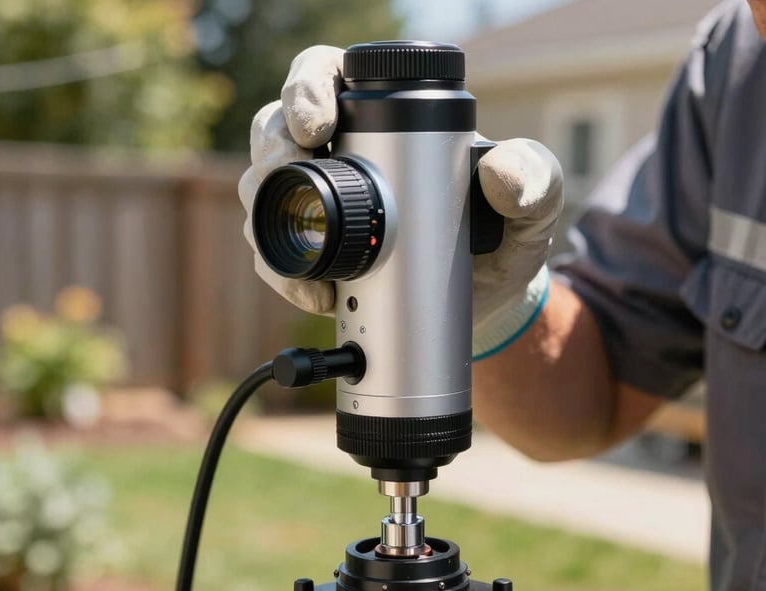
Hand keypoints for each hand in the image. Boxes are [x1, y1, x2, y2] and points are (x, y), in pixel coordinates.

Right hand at [238, 45, 563, 355]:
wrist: (484, 305)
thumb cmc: (506, 241)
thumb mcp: (535, 206)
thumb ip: (535, 178)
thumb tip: (500, 172)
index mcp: (387, 122)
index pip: (326, 77)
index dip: (306, 89)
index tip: (317, 125)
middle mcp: (343, 157)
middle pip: (275, 129)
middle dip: (273, 150)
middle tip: (291, 173)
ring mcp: (321, 208)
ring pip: (263, 190)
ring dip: (267, 214)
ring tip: (305, 246)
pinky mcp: (312, 256)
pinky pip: (274, 254)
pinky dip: (283, 274)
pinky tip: (316, 293)